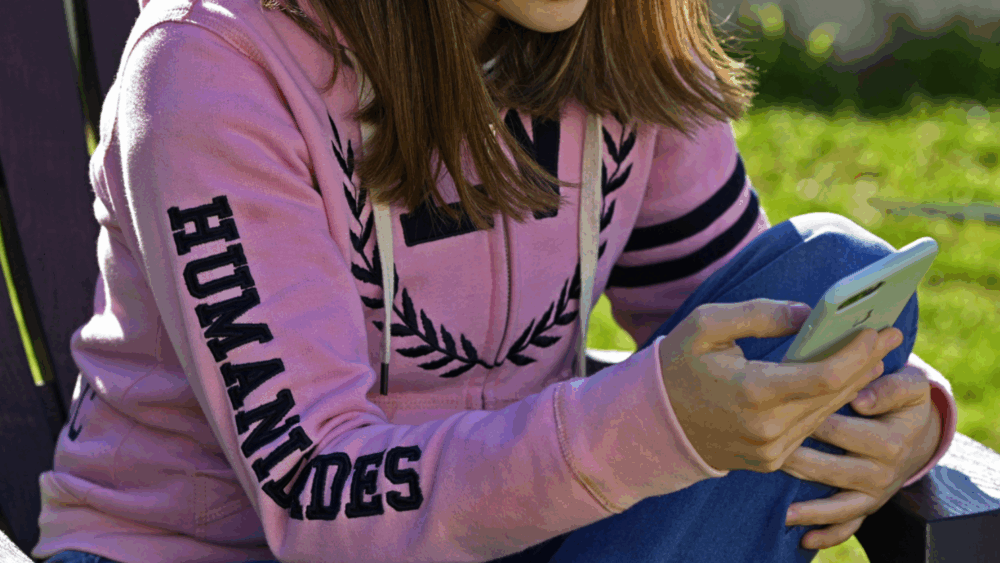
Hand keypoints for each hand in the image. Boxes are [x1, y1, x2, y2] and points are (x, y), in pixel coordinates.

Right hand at [659, 298, 902, 472]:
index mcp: (751, 392)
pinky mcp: (769, 460)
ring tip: (874, 355)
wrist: (651, 421)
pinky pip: (810, 429)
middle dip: (865, 362)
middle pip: (833, 395)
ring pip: (826, 414)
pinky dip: (828, 403)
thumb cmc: (677, 364)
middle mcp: (766, 428)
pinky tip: (844, 382)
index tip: (875, 329)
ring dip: (853, 383)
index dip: (856, 353)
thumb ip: (758, 315)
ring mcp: (769, 450)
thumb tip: (807, 313)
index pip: (823, 376)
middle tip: (891, 334)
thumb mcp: (707, 325)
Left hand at [780, 362, 937, 549]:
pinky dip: (828, 535)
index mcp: (891, 441)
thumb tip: (860, 400)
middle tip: (763, 453)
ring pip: (838, 505)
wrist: (921, 431)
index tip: (780, 418)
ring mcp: (876, 493)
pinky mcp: (869, 506)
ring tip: (780, 510)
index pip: (843, 432)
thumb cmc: (905, 400)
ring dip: (809, 510)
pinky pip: (850, 526)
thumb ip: (889, 388)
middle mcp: (884, 472)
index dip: (810, 423)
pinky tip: (803, 540)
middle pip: (833, 470)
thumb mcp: (910, 385)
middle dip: (798, 462)